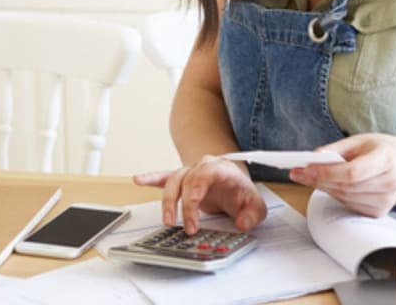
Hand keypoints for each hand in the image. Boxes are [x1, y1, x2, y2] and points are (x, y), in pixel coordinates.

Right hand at [133, 155, 266, 234]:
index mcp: (222, 169)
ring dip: (168, 201)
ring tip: (168, 221)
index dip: (195, 195)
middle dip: (184, 206)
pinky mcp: (182, 180)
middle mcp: (204, 167)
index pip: (204, 174)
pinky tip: (138, 180)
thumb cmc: (243, 194)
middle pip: (187, 180)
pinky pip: (165, 177)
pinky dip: (151, 178)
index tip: (194, 218)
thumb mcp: (257, 206)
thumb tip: (242, 222)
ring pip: (174, 181)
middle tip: (187, 229)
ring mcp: (192, 172)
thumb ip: (253, 214)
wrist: (237, 187)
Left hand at [288, 134, 395, 217]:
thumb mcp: (360, 140)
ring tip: (311, 177)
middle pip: (346, 187)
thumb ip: (336, 148)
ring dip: (325, 188)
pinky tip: (332, 185)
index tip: (308, 169)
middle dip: (319, 180)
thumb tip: (314, 157)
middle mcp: (389, 181)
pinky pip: (350, 205)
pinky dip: (337, 195)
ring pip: (345, 198)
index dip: (328, 173)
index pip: (353, 172)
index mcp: (386, 159)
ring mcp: (386, 200)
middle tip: (299, 172)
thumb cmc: (381, 150)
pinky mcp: (379, 211)